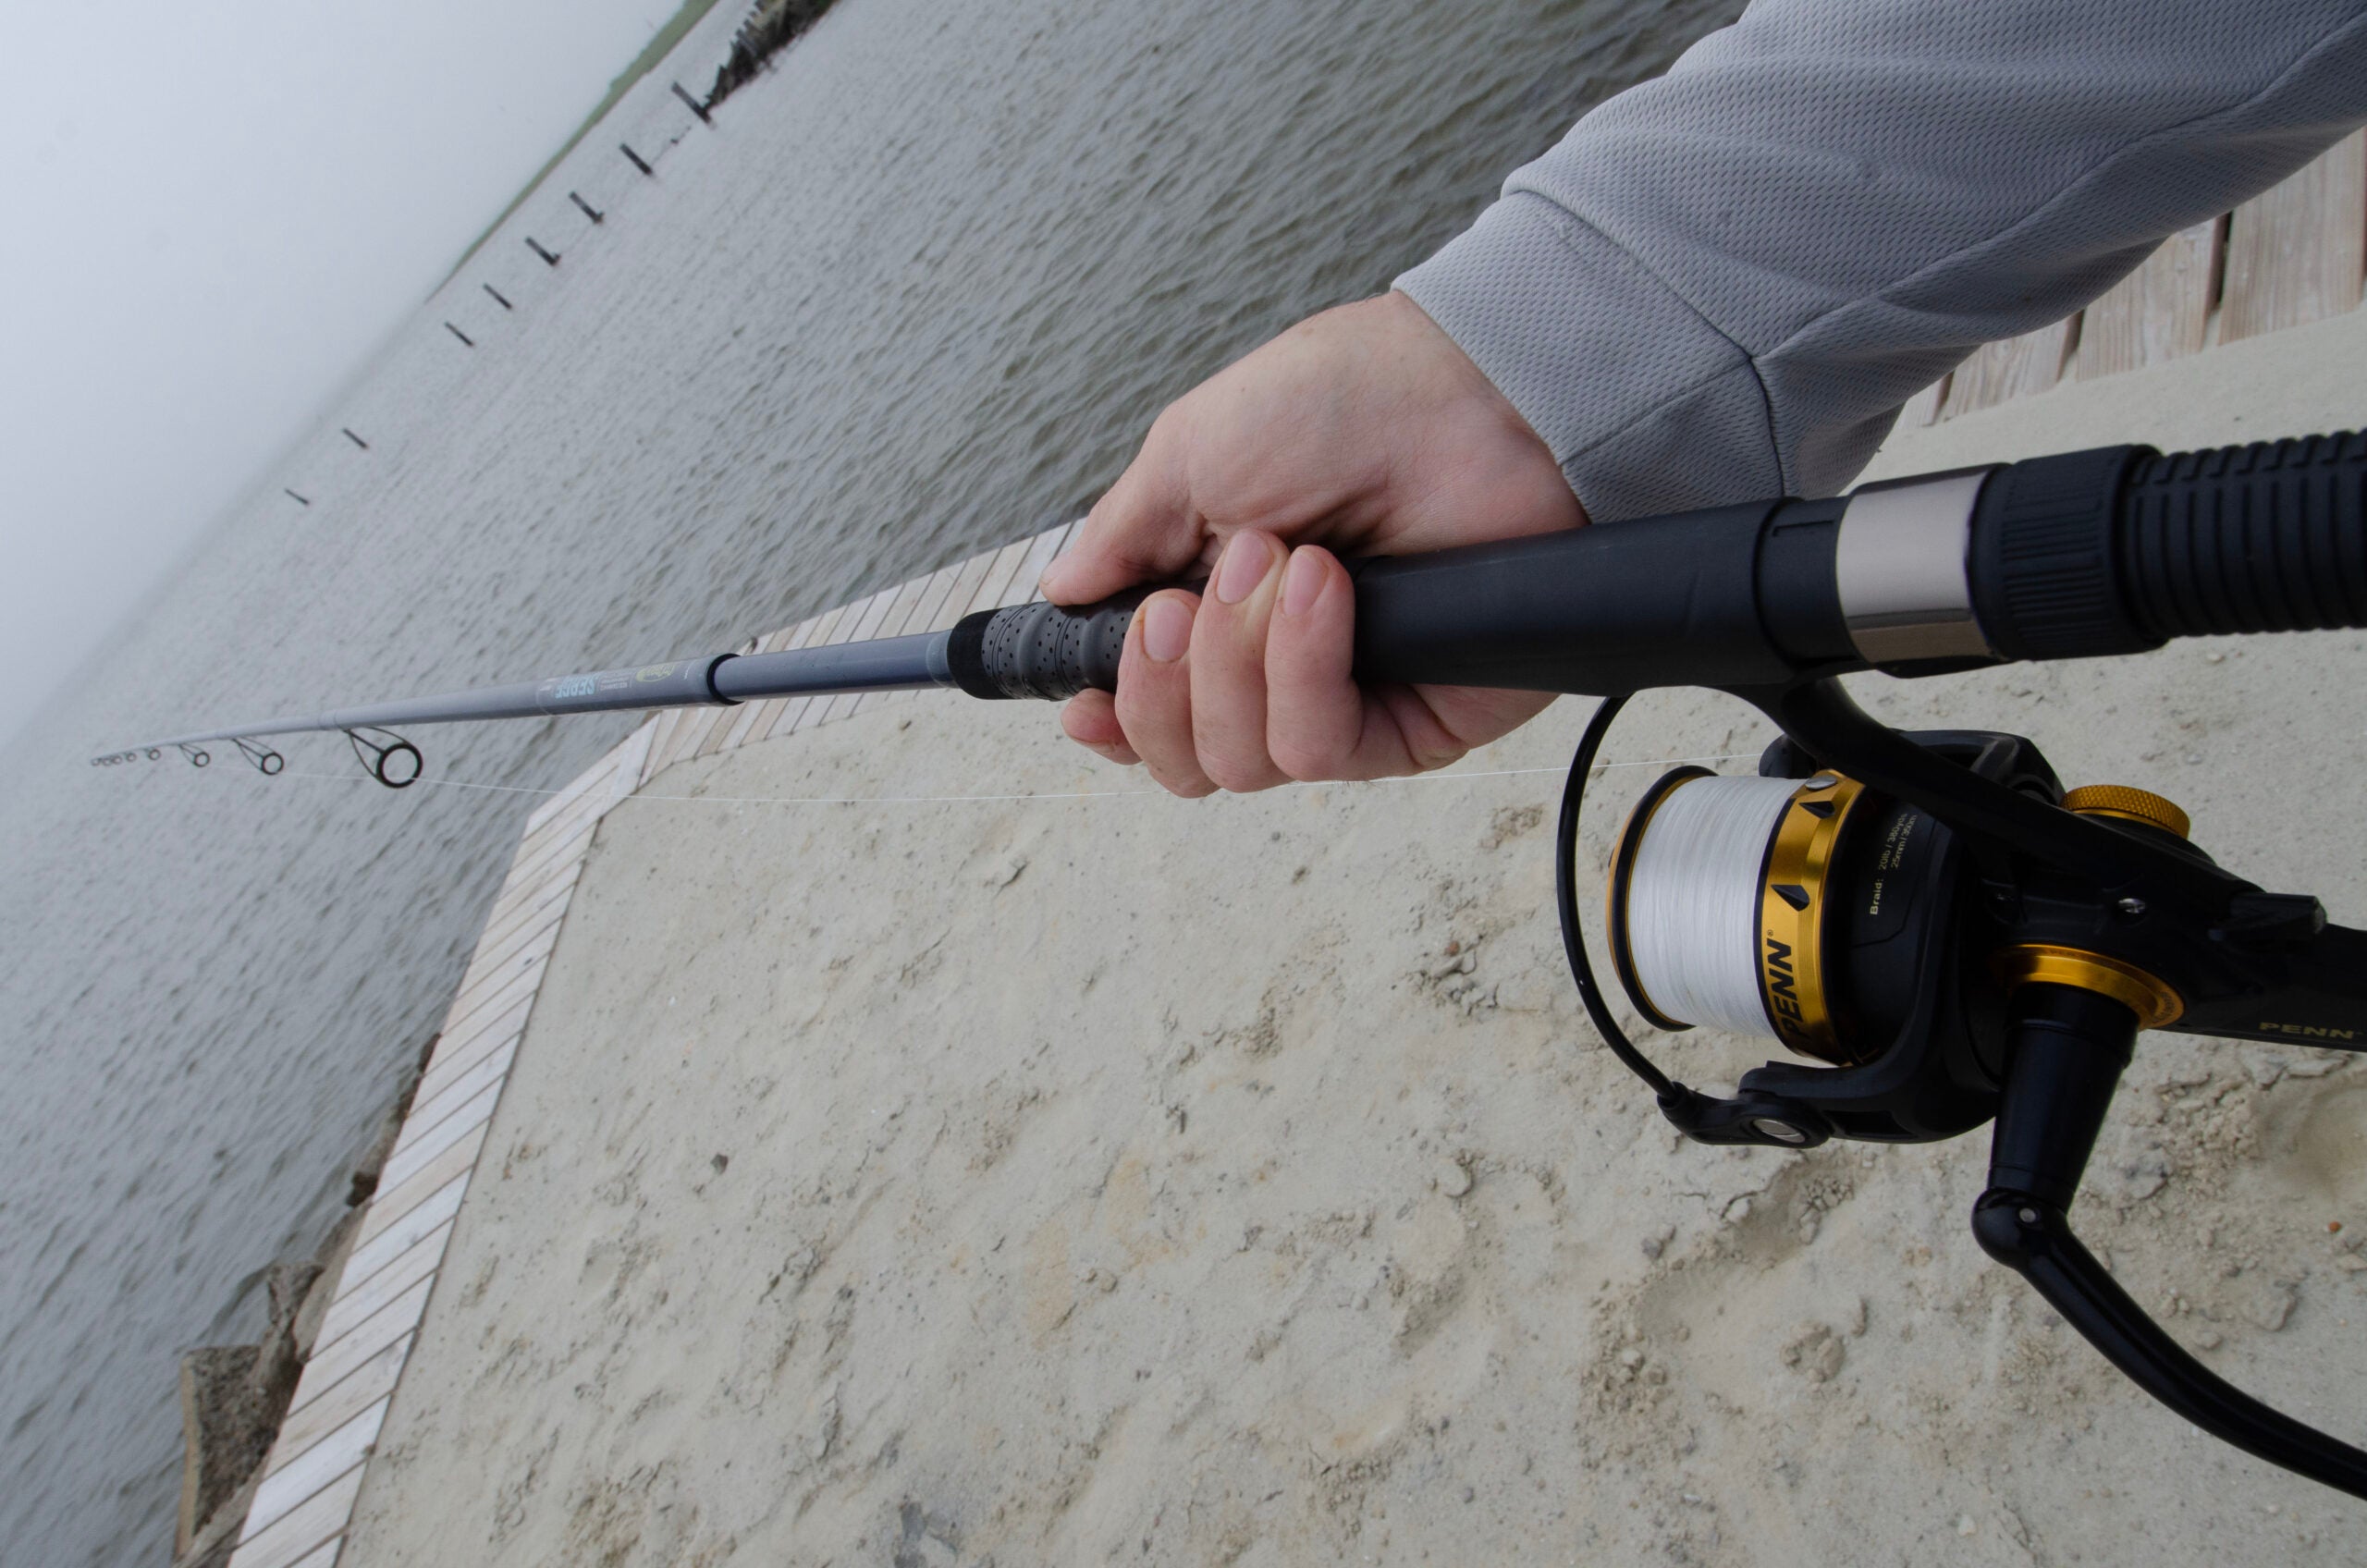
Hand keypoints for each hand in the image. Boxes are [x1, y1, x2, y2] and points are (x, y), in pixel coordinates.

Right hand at [1041, 290, 1586, 795]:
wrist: (1469, 394)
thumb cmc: (1345, 401)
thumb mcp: (1194, 452)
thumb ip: (1124, 535)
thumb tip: (1063, 590)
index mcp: (1220, 611)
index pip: (1154, 713)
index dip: (1114, 722)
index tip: (1082, 705)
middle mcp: (1278, 668)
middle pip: (1184, 761)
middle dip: (1163, 687)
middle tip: (1184, 607)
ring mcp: (1346, 699)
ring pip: (1241, 762)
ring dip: (1238, 662)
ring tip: (1280, 561)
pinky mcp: (1413, 724)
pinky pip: (1320, 748)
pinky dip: (1303, 668)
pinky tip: (1322, 591)